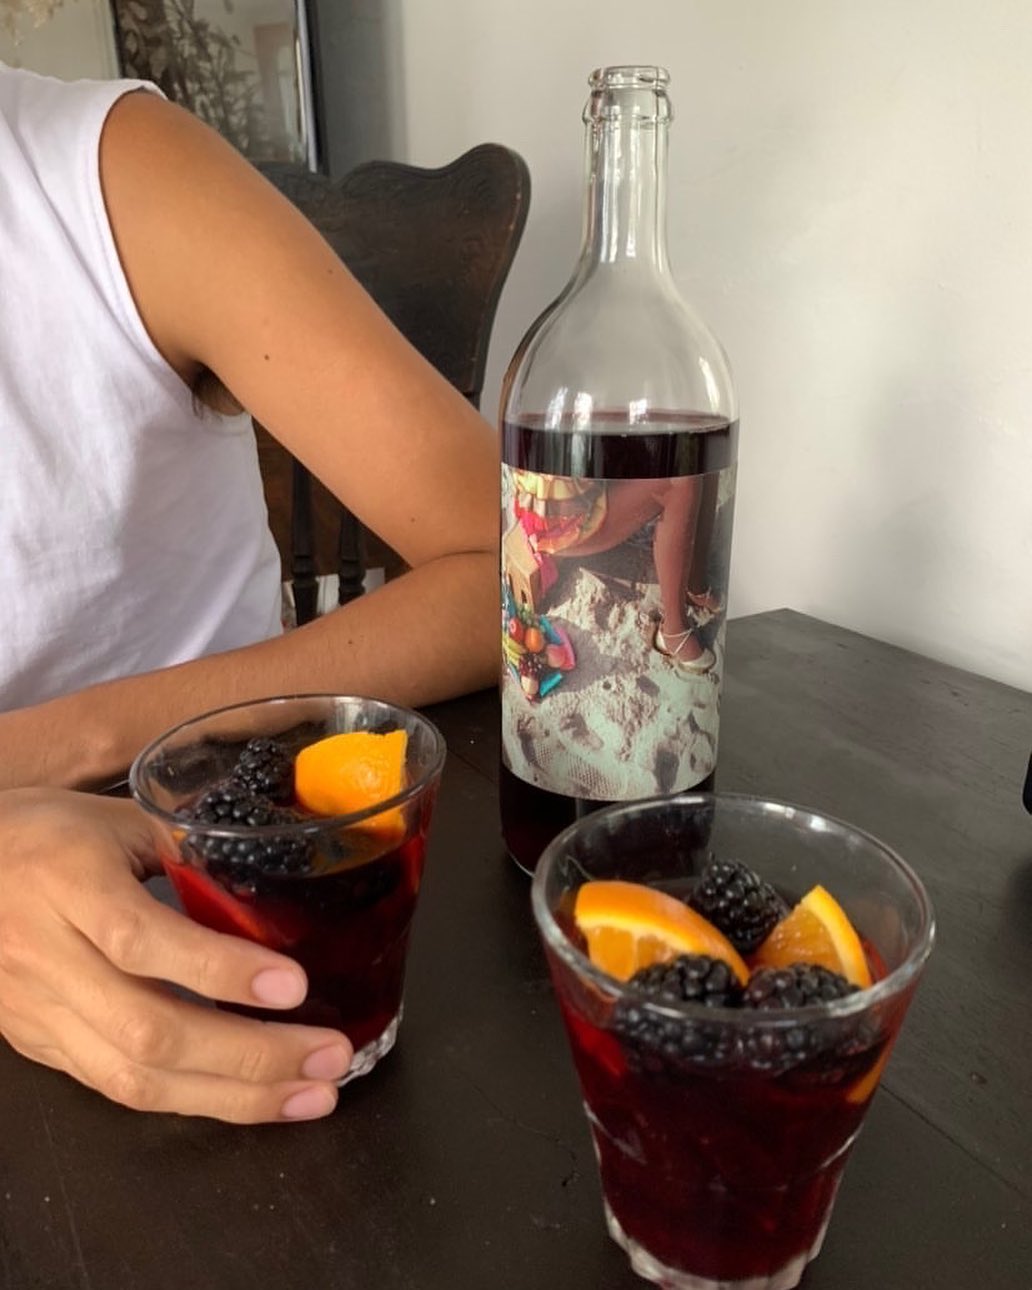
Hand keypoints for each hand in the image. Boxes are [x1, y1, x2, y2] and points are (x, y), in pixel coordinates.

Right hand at [0, 789, 351, 1121]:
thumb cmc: (45, 834)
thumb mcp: (116, 819)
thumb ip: (191, 846)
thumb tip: (282, 878)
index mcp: (68, 883)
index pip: (141, 939)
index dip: (218, 970)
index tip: (294, 984)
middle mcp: (48, 956)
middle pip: (148, 1031)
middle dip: (250, 1056)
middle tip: (330, 1055)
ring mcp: (40, 1013)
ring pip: (135, 1080)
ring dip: (235, 1098)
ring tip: (311, 1094)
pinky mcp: (43, 1048)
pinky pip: (120, 1090)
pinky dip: (194, 1100)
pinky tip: (253, 1099)